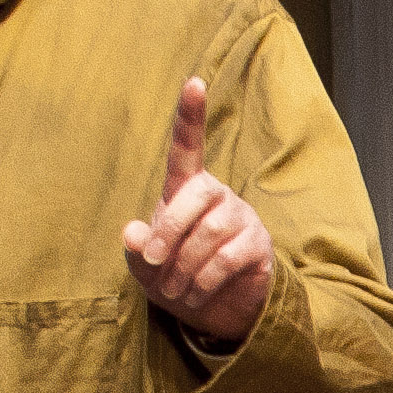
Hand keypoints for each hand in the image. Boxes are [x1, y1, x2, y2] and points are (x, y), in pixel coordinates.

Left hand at [120, 76, 275, 345]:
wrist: (216, 311)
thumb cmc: (175, 275)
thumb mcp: (145, 264)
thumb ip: (137, 248)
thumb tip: (135, 234)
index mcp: (187, 189)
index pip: (187, 147)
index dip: (190, 116)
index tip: (194, 81)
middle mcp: (218, 196)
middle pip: (197, 194)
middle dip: (170, 230)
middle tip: (154, 261)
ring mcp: (242, 219)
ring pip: (210, 232)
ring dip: (184, 266)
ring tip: (175, 289)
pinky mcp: (258, 246)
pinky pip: (227, 258)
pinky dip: (203, 281)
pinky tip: (195, 295)